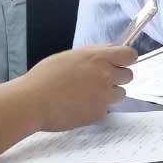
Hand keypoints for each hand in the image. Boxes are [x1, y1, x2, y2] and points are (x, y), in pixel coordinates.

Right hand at [18, 45, 136, 131]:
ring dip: (108, 94)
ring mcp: (105, 95)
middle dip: (116, 78)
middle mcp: (106, 75)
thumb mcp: (70, 56)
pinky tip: (77, 107)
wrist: (31, 102)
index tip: (119, 63)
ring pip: (119, 94)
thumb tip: (111, 50)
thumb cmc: (45, 77)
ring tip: (85, 96)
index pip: (130, 55)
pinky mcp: (99, 113)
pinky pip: (105, 109)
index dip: (126, 59)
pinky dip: (95, 109)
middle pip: (128, 76)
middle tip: (97, 82)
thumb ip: (94, 53)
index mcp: (99, 58)